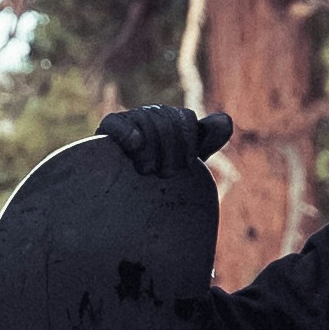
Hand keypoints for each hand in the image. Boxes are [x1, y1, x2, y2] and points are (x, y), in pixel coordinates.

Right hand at [100, 104, 231, 180]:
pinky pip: (116, 123)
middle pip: (167, 118)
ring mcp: (125, 126)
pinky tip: (135, 146)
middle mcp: (147, 118)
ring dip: (152, 149)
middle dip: (171, 149)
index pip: (186, 117)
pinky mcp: (102, 136)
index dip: (191, 141)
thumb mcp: (185, 163)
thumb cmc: (159, 185)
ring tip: (147, 171)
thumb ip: (205, 141)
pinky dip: (127, 132)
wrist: (126, 212)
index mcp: (167, 121)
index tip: (188, 165)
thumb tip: (226, 120)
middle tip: (166, 174)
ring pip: (145, 121)